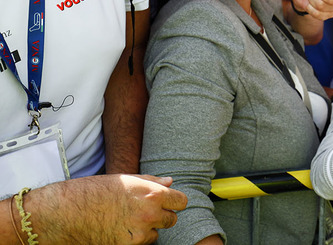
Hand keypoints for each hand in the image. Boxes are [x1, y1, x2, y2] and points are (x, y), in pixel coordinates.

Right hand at [27, 174, 185, 244]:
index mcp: (152, 194)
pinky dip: (135, 239)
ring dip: (148, 228)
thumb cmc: (93, 191)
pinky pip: (141, 243)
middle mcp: (149, 214)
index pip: (181, 201)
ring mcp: (139, 233)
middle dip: (162, 215)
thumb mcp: (125, 180)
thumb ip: (151, 182)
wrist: (64, 213)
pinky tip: (120, 229)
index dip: (174, 201)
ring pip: (156, 234)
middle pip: (172, 219)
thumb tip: (170, 182)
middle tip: (145, 210)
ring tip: (128, 219)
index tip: (168, 201)